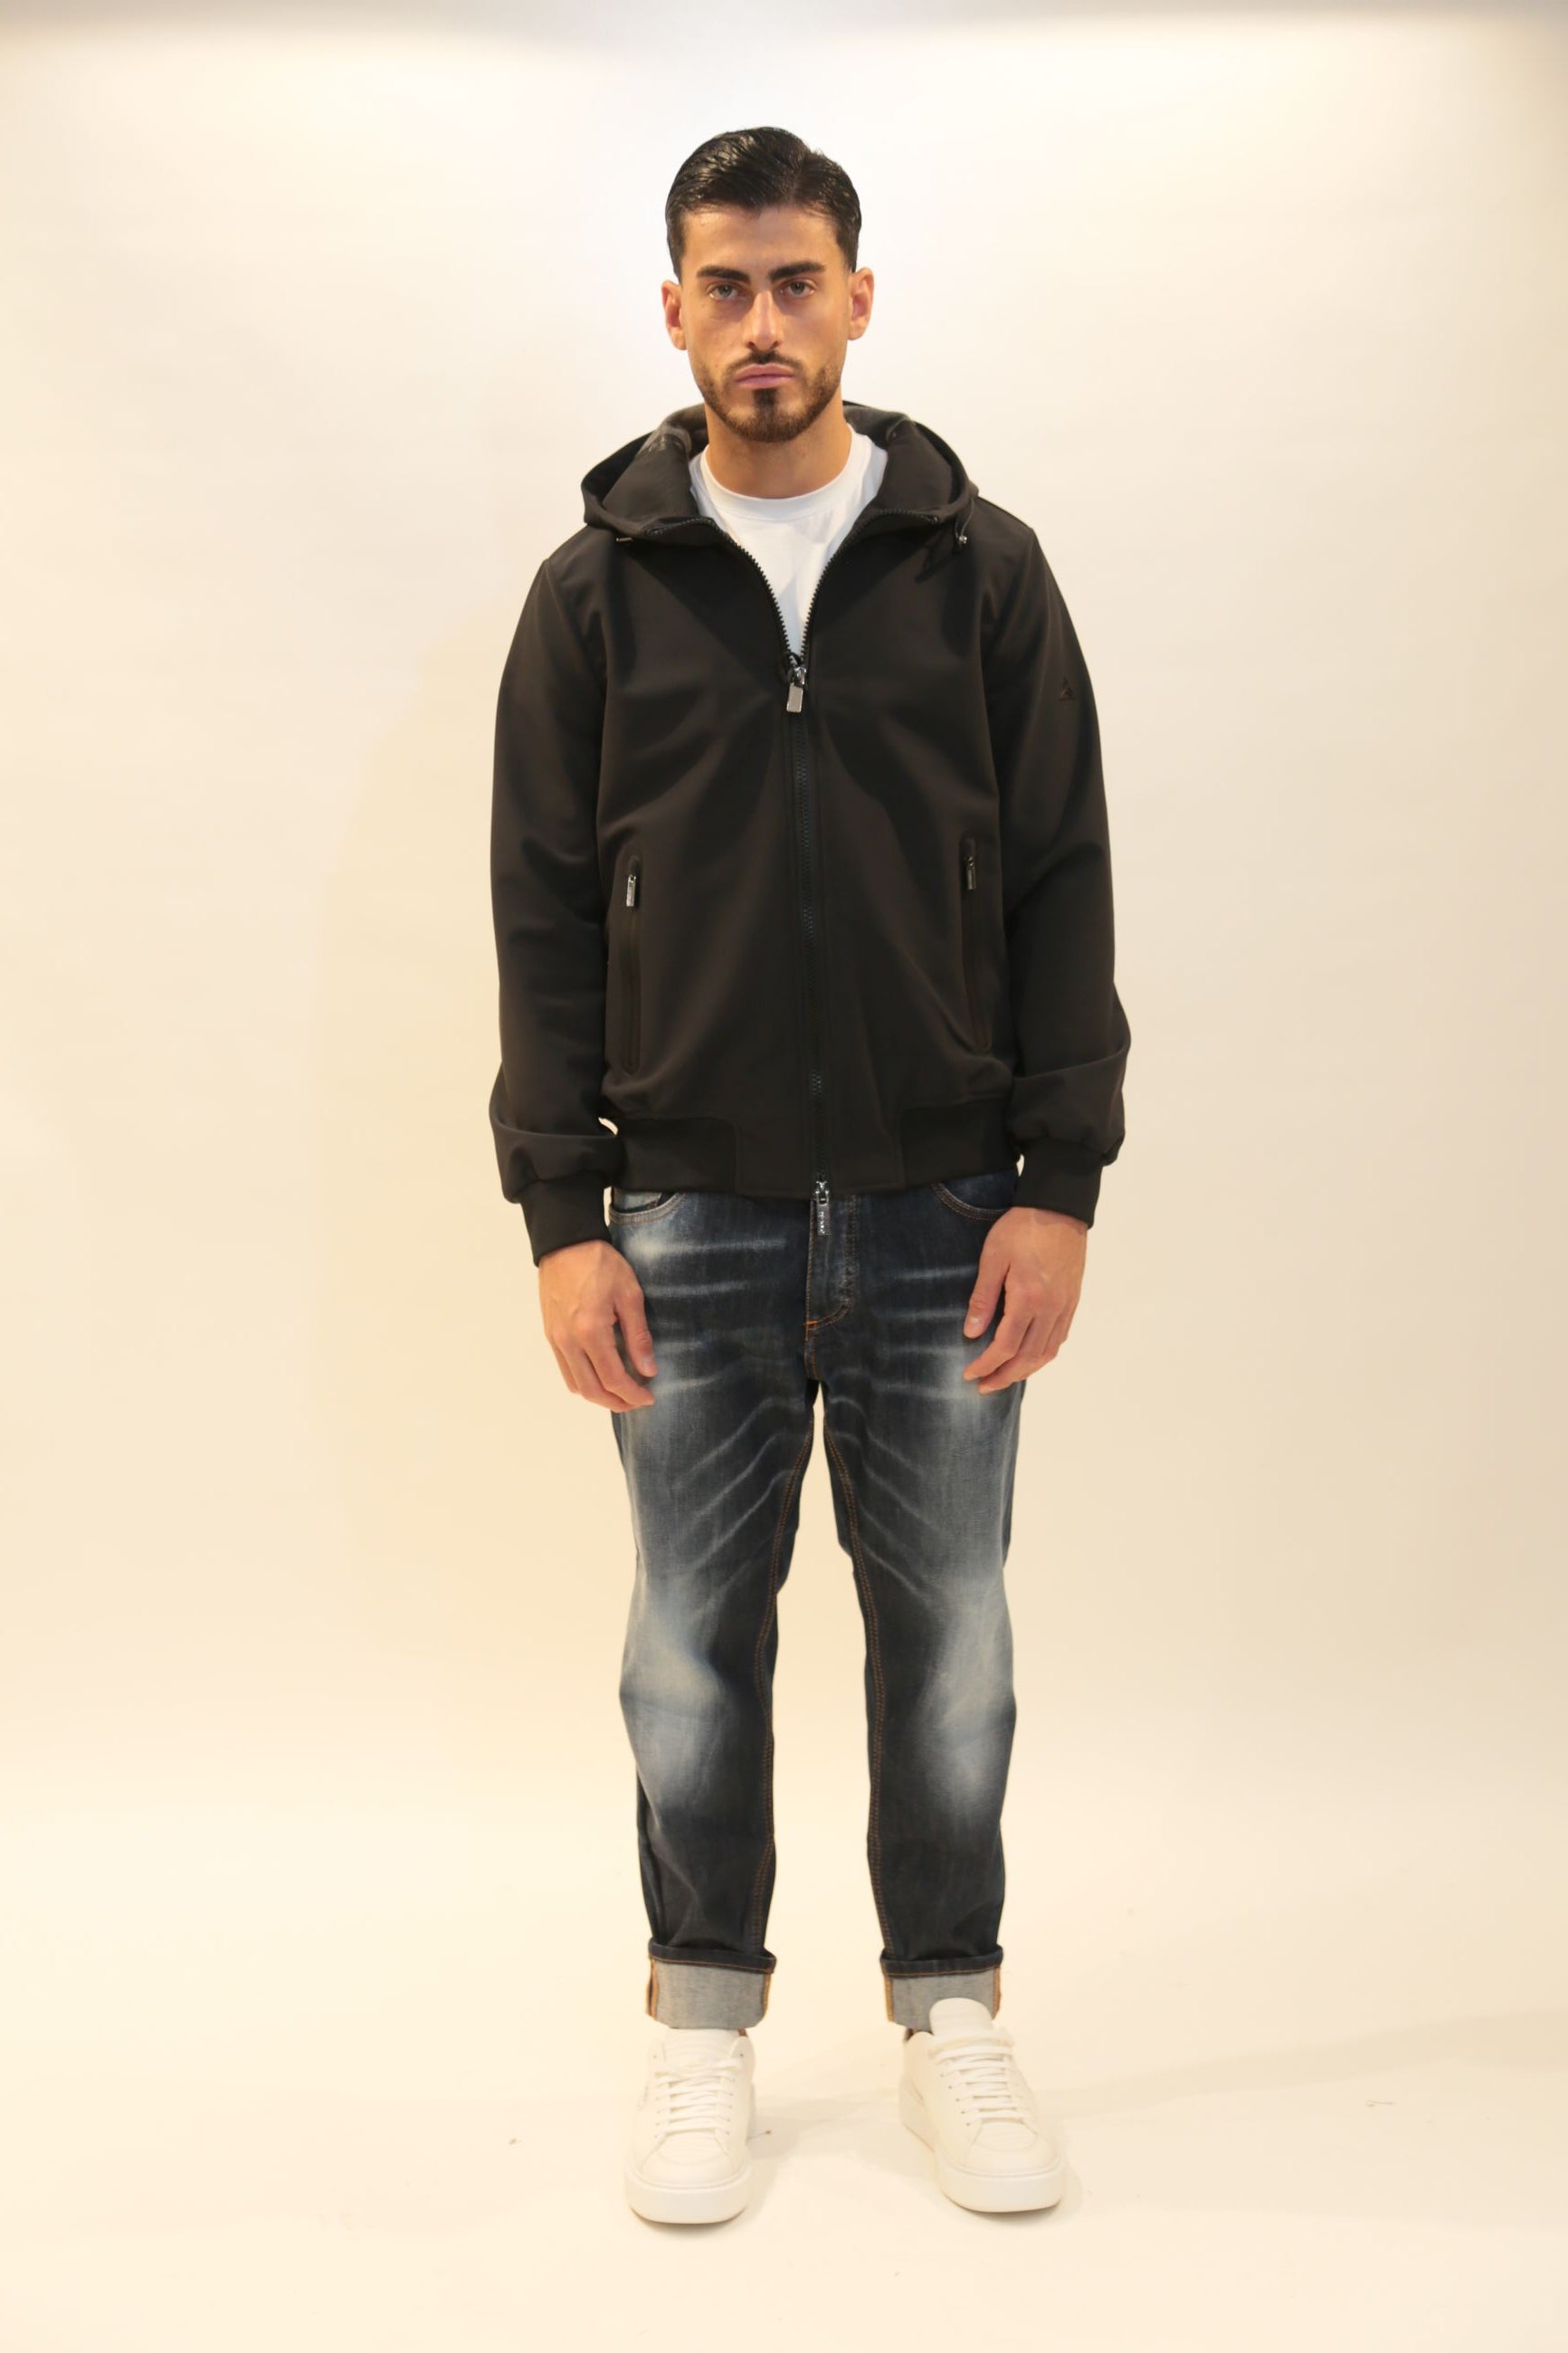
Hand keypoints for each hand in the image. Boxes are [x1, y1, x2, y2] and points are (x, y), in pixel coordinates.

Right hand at [538, 1240, 659, 1409]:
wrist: (565, 1243)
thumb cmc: (601, 1264)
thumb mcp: (629, 1294)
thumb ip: (638, 1336)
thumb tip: (648, 1370)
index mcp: (590, 1331)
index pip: (613, 1379)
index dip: (632, 1395)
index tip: (649, 1397)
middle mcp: (568, 1341)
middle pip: (591, 1390)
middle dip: (616, 1402)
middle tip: (636, 1401)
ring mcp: (555, 1339)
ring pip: (575, 1384)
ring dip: (598, 1395)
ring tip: (620, 1392)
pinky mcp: (550, 1333)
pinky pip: (565, 1369)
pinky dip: (583, 1380)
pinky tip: (600, 1374)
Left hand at [961, 1207, 1086, 1393]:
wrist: (1059, 1208)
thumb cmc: (1021, 1228)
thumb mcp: (994, 1257)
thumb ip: (983, 1297)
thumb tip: (971, 1333)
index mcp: (1029, 1298)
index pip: (1006, 1346)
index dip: (987, 1365)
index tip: (969, 1374)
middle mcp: (1051, 1308)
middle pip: (1028, 1358)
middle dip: (1004, 1377)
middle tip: (983, 1387)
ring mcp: (1065, 1306)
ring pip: (1047, 1352)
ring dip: (1025, 1371)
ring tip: (1004, 1377)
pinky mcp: (1072, 1300)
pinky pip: (1059, 1338)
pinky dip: (1043, 1355)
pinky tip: (1030, 1356)